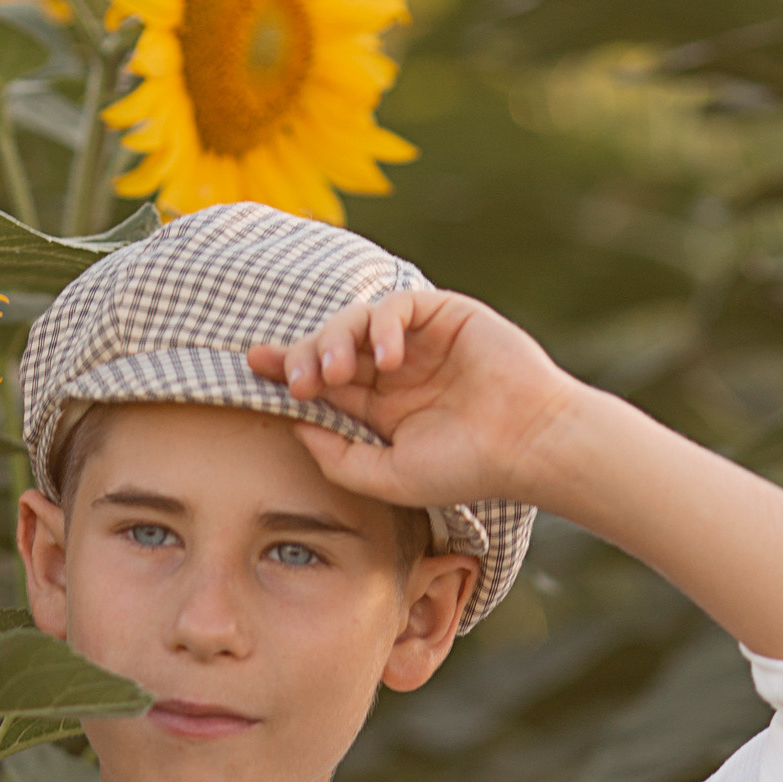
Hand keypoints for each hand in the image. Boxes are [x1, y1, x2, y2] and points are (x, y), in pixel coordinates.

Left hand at [246, 287, 580, 514]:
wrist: (527, 446)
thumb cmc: (464, 468)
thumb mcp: (387, 477)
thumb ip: (338, 458)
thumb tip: (295, 427)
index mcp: (378, 407)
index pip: (323, 380)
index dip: (288, 367)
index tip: (255, 365)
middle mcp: (393, 370)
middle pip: (331, 346)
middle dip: (306, 356)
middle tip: (297, 380)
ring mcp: (416, 341)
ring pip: (357, 320)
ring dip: (336, 340)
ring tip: (335, 371)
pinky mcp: (444, 315)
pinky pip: (398, 304)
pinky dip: (384, 326)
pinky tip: (387, 359)